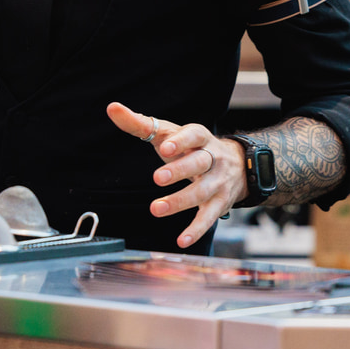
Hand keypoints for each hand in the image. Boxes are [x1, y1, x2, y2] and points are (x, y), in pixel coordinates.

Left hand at [107, 101, 245, 248]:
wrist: (237, 165)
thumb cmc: (192, 147)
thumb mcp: (169, 132)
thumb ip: (140, 123)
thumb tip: (112, 108)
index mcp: (200, 138)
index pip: (194, 135)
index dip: (181, 141)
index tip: (165, 147)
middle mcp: (213, 158)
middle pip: (199, 162)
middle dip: (180, 170)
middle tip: (157, 178)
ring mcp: (218, 182)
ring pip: (202, 191)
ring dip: (180, 201)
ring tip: (156, 209)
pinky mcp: (219, 204)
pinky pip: (208, 218)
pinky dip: (196, 230)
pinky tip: (181, 240)